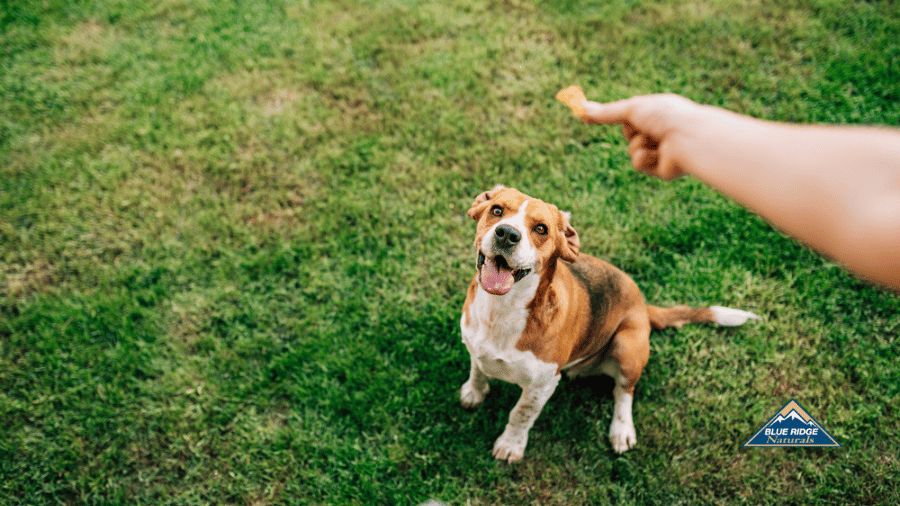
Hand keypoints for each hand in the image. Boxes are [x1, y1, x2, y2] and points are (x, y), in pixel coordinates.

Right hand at [581, 94, 705, 179]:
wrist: (687, 138)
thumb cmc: (663, 117)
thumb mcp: (630, 110)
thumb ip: (605, 113)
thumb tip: (579, 108)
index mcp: (658, 112)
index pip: (632, 116)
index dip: (620, 117)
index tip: (597, 117)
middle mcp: (661, 130)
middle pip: (630, 134)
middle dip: (631, 132)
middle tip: (640, 128)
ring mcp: (662, 150)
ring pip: (632, 150)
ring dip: (637, 145)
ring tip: (653, 140)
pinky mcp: (662, 169)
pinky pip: (639, 164)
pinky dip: (643, 158)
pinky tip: (656, 154)